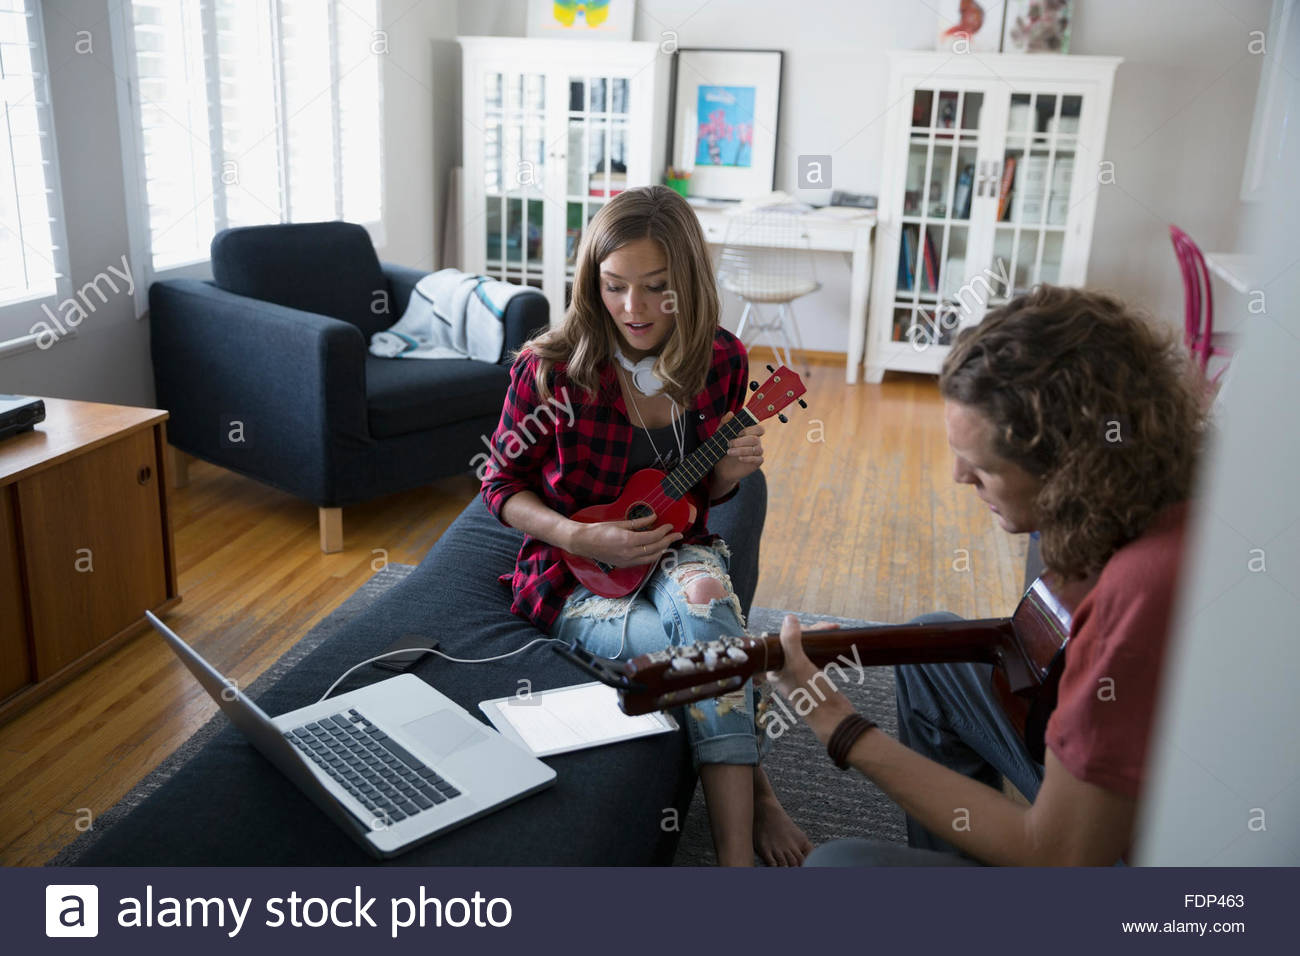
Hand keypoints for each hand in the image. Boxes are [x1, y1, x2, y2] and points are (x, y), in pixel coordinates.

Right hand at [567, 514, 681, 567]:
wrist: (584, 543)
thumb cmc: (599, 530)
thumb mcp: (620, 523)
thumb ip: (639, 522)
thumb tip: (654, 518)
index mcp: (629, 540)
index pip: (654, 536)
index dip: (665, 531)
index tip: (670, 526)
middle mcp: (630, 553)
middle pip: (656, 548)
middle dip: (669, 541)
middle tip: (678, 534)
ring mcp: (627, 561)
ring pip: (652, 557)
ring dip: (663, 549)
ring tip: (670, 542)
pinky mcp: (625, 565)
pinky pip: (644, 562)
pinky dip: (653, 556)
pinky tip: (656, 550)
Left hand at [710, 411, 764, 491]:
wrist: (721, 467)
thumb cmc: (723, 448)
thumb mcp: (721, 434)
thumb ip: (725, 423)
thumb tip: (731, 413)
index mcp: (750, 433)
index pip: (759, 428)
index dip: (750, 430)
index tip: (738, 432)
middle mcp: (756, 442)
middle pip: (756, 439)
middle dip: (741, 441)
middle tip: (729, 443)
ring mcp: (757, 452)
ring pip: (756, 449)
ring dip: (742, 450)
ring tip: (729, 452)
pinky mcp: (756, 463)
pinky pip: (758, 459)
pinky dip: (748, 458)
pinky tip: (739, 458)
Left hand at [766, 616, 854, 742]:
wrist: (834, 717)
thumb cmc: (812, 694)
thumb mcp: (798, 665)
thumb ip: (790, 642)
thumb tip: (789, 619)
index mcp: (773, 669)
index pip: (779, 640)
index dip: (793, 630)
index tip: (809, 627)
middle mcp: (783, 670)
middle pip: (793, 641)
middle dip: (811, 632)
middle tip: (829, 627)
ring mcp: (798, 673)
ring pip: (805, 647)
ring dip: (818, 637)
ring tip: (832, 629)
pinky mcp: (812, 675)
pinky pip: (814, 654)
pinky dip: (822, 646)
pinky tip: (831, 642)